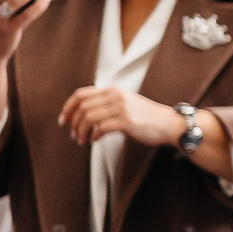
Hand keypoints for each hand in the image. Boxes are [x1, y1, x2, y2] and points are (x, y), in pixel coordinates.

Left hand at [59, 86, 190, 148]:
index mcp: (113, 91)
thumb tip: (83, 113)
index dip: (68, 108)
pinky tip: (95, 140)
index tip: (63, 120)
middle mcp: (116, 96)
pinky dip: (94, 136)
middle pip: (83, 107)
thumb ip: (107, 103)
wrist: (169, 123)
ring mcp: (122, 108)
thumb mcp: (125, 103)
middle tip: (74, 134)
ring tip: (82, 140)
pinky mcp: (127, 122)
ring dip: (81, 131)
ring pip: (89, 118)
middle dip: (74, 123)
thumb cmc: (146, 117)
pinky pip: (101, 128)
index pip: (81, 95)